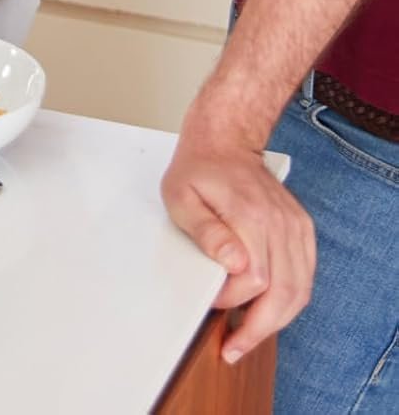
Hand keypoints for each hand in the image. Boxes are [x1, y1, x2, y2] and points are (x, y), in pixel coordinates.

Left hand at [160, 103, 315, 363]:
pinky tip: (268, 311)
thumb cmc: (198, 168)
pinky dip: (290, 300)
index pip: (254, 278)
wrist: (225, 140)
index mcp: (251, 215)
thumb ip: (205, 232)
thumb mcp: (181, 196)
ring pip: (299, 290)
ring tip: (248, 335)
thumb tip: (232, 263)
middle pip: (284, 293)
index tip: (212, 304)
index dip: (232, 299)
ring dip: (276, 320)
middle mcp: (281, 223)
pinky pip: (305, 276)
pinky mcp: (302, 229)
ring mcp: (296, 226)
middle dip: (259, 327)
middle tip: (235, 345)